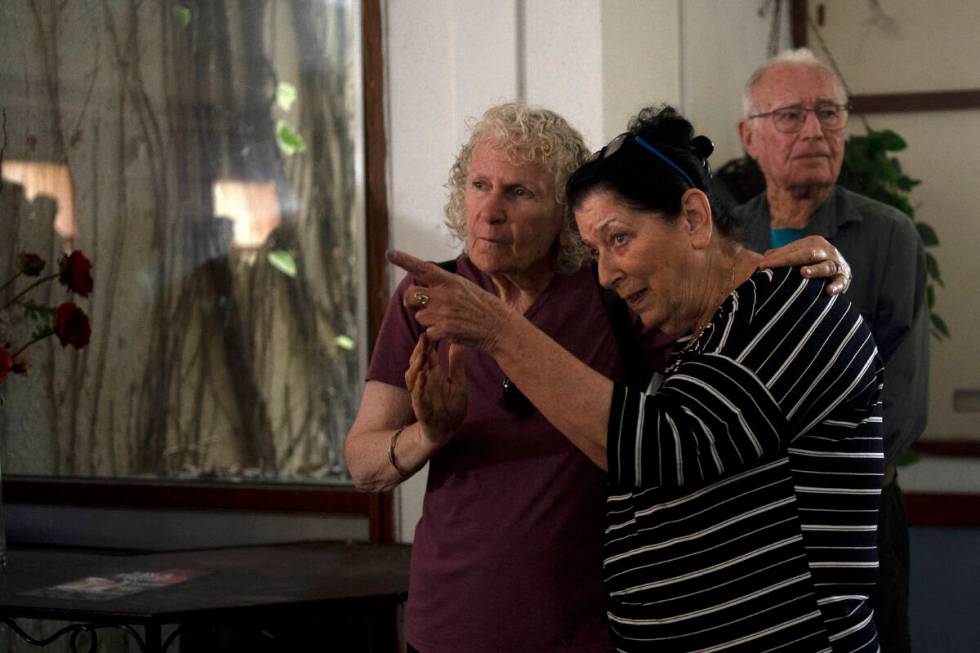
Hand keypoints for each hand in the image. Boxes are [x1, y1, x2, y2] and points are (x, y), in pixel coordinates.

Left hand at [388, 250, 512, 352]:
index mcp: (450, 281)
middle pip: (410, 295)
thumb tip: (420, 291)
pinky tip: (453, 331)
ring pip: (420, 316)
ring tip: (450, 320)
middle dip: (411, 301)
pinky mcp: (444, 330)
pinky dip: (437, 334)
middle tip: (421, 305)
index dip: (405, 260)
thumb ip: (443, 286)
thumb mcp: (465, 288)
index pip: (423, 268)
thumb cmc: (483, 307)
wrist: (500, 327)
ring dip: (429, 320)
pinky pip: (428, 332)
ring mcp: (443, 313)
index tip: (390, 253)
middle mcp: (444, 294)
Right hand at [405, 334, 466, 446]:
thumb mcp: (458, 381)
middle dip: (420, 349)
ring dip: (416, 365)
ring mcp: (420, 394)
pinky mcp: (421, 407)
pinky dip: (420, 385)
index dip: (428, 342)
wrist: (447, 430)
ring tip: (422, 353)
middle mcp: (424, 382)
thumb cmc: (451, 405)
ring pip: (412, 376)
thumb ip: (456, 363)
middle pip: (417, 362)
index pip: (427, 354)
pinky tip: (423, 376)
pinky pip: (418, 395)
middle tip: (425, 334)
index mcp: (433, 374)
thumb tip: (459, 341)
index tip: (432, 327)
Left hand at [759, 235, 851, 295]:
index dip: (777, 257)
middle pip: (808, 254)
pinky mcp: (845, 277)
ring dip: (815, 270)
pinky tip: (828, 291)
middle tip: (771, 266)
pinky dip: (836, 286)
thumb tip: (762, 259)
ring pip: (826, 266)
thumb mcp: (797, 256)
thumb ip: (781, 256)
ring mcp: (837, 264)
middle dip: (788, 260)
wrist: (839, 271)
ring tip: (803, 273)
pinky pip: (841, 282)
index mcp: (813, 243)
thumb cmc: (811, 263)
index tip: (762, 265)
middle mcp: (827, 251)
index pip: (794, 249)